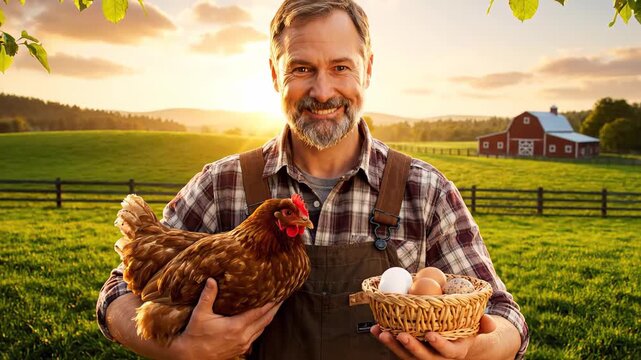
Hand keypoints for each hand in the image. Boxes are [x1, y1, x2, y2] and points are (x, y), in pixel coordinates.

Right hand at [173, 278, 281, 359]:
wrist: (191, 357)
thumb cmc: (195, 335)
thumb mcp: (200, 314)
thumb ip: (208, 296)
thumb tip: (211, 280)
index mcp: (236, 327)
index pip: (259, 313)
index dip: (270, 303)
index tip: (277, 294)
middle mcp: (243, 337)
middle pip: (265, 321)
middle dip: (274, 309)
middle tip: (281, 298)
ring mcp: (243, 345)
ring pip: (262, 329)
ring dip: (268, 318)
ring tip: (274, 307)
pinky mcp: (240, 350)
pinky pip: (256, 336)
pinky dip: (261, 327)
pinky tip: (261, 321)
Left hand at [371, 315, 496, 359]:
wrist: (454, 339)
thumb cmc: (465, 329)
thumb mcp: (477, 327)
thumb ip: (483, 324)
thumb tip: (489, 323)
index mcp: (455, 351)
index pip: (448, 352)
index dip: (439, 345)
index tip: (430, 335)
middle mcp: (437, 357)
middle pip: (423, 357)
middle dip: (411, 347)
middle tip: (401, 335)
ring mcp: (422, 355)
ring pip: (407, 355)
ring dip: (393, 345)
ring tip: (382, 333)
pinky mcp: (409, 352)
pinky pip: (396, 348)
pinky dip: (385, 338)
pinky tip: (374, 329)